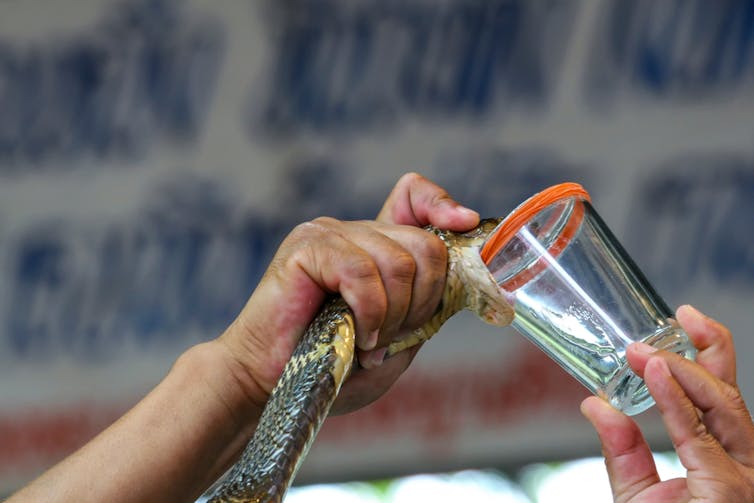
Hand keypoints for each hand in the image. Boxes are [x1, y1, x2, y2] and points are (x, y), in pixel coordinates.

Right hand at [220, 173, 479, 414]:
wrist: (269, 384)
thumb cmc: (331, 366)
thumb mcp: (394, 339)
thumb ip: (423, 307)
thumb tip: (459, 277)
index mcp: (374, 246)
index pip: (413, 195)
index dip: (441, 205)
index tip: (465, 224)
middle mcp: (353, 232)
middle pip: (425, 245)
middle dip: (422, 302)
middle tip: (392, 337)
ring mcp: (328, 234)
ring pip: (398, 262)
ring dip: (393, 316)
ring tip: (369, 344)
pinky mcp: (306, 248)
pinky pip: (362, 272)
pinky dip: (370, 314)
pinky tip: (357, 338)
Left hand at [581, 305, 753, 501]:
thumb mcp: (638, 493)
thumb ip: (622, 449)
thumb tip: (594, 403)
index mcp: (724, 456)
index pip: (721, 397)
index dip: (707, 354)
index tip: (683, 319)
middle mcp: (741, 463)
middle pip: (732, 394)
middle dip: (709, 349)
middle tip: (682, 315)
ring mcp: (741, 478)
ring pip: (723, 409)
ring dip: (683, 371)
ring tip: (646, 349)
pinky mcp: (728, 492)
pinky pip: (700, 438)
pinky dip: (675, 404)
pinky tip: (654, 375)